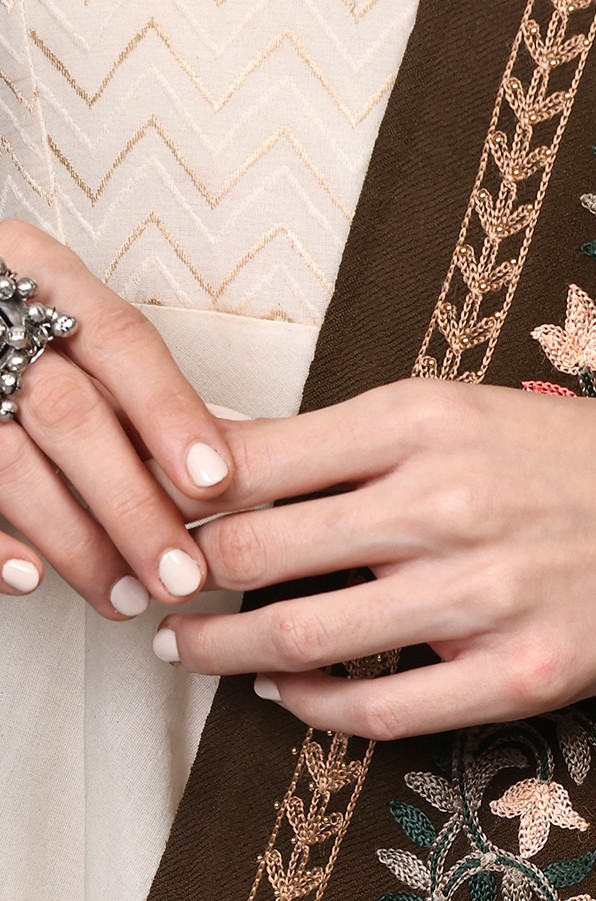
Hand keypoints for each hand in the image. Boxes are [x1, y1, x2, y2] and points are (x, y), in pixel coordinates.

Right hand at [0, 221, 231, 612]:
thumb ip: (151, 397)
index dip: (170, 412)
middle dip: (132, 503)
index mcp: (41, 275)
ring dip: (75, 541)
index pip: (117, 340)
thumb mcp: (84, 342)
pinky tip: (33, 581)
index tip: (217, 482)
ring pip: (9, 460)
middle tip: (181, 576)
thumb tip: (243, 466)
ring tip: (127, 599)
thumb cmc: (30, 342)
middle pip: (67, 411)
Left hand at [156, 380, 595, 736]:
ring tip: (200, 654)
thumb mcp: (462, 410)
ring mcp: (481, 596)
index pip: (252, 462)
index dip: (182, 501)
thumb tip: (231, 457)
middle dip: (188, 585)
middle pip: (257, 553)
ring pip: (305, 638)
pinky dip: (314, 706)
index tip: (163, 523)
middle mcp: (444, 503)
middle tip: (163, 600)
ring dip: (230, 654)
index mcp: (422, 420)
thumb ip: (351, 440)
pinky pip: (381, 707)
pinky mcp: (517, 674)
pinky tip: (290, 695)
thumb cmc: (581, 459)